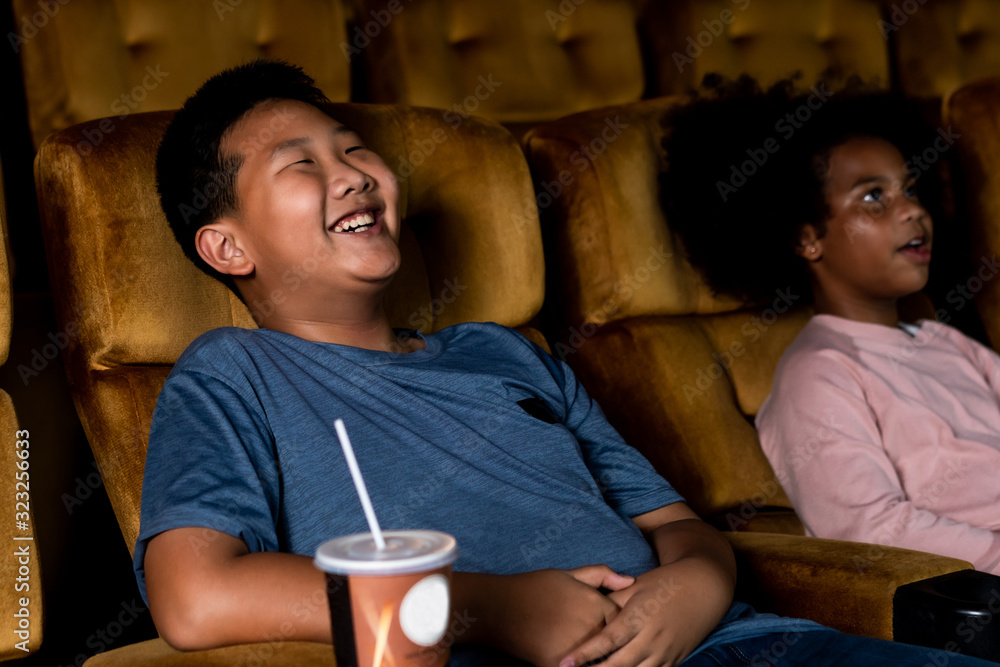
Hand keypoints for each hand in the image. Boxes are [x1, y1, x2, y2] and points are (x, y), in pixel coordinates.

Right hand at [489, 565, 634, 666]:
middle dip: (610, 645)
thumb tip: (629, 580)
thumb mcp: (568, 574)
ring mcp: (577, 648)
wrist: (499, 607)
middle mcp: (592, 626)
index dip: (616, 624)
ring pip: (598, 660)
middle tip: (600, 643)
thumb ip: (601, 574)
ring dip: (596, 659)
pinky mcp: (559, 664)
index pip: (622, 620)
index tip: (609, 628)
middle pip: (613, 642)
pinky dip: (578, 666)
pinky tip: (570, 661)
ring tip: (590, 652)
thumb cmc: (533, 588)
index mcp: (596, 603)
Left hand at [559, 559, 731, 666]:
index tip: (565, 662)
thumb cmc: (665, 583)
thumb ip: (611, 601)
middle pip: (619, 664)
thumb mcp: (635, 587)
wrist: (705, 587)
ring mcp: (665, 652)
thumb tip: (587, 613)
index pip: (606, 640)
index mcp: (639, 617)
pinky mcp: (675, 660)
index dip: (585, 653)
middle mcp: (652, 638)